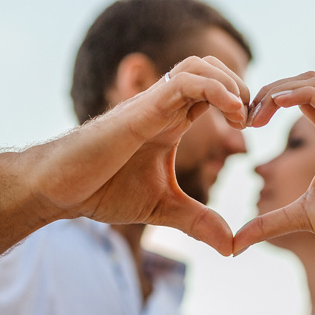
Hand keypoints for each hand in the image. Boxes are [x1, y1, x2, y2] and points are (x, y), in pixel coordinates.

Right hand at [23, 56, 248, 255]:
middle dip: (242, 86)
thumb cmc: (101, 190)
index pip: (214, 93)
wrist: (58, 190)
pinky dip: (215, 89)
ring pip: (199, 66)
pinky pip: (184, 81)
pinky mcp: (140, 108)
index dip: (241, 103)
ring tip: (244, 116)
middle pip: (210, 68)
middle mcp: (163, 106)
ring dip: (230, 83)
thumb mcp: (162, 208)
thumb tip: (231, 248)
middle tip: (256, 120)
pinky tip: (232, 114)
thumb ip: (198, 222)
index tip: (257, 130)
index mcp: (170, 121)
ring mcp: (151, 103)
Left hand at [234, 73, 314, 259]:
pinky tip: (276, 104)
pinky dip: (301, 94)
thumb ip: (269, 222)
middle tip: (245, 115)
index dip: (268, 103)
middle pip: (304, 82)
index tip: (244, 125)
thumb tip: (236, 244)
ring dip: (281, 89)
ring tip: (257, 109)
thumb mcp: (301, 216)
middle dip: (270, 90)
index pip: (298, 98)